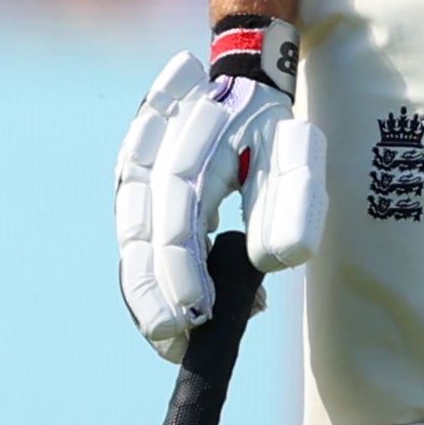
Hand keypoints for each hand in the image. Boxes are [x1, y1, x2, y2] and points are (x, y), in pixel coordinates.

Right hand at [113, 17, 327, 362]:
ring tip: (170, 340)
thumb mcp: (295, 150)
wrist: (237, 83)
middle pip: (139, 230)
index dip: (182, 264)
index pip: (177, 209)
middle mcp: (150, 152)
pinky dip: (147, 280)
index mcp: (194, 137)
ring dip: (144, 292)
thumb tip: (272, 262)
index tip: (200, 312)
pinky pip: (131, 241)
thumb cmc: (270, 127)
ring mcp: (132, 171)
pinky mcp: (130, 190)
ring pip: (128, 239)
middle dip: (154, 291)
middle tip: (175, 341)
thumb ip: (293, 201)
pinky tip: (168, 316)